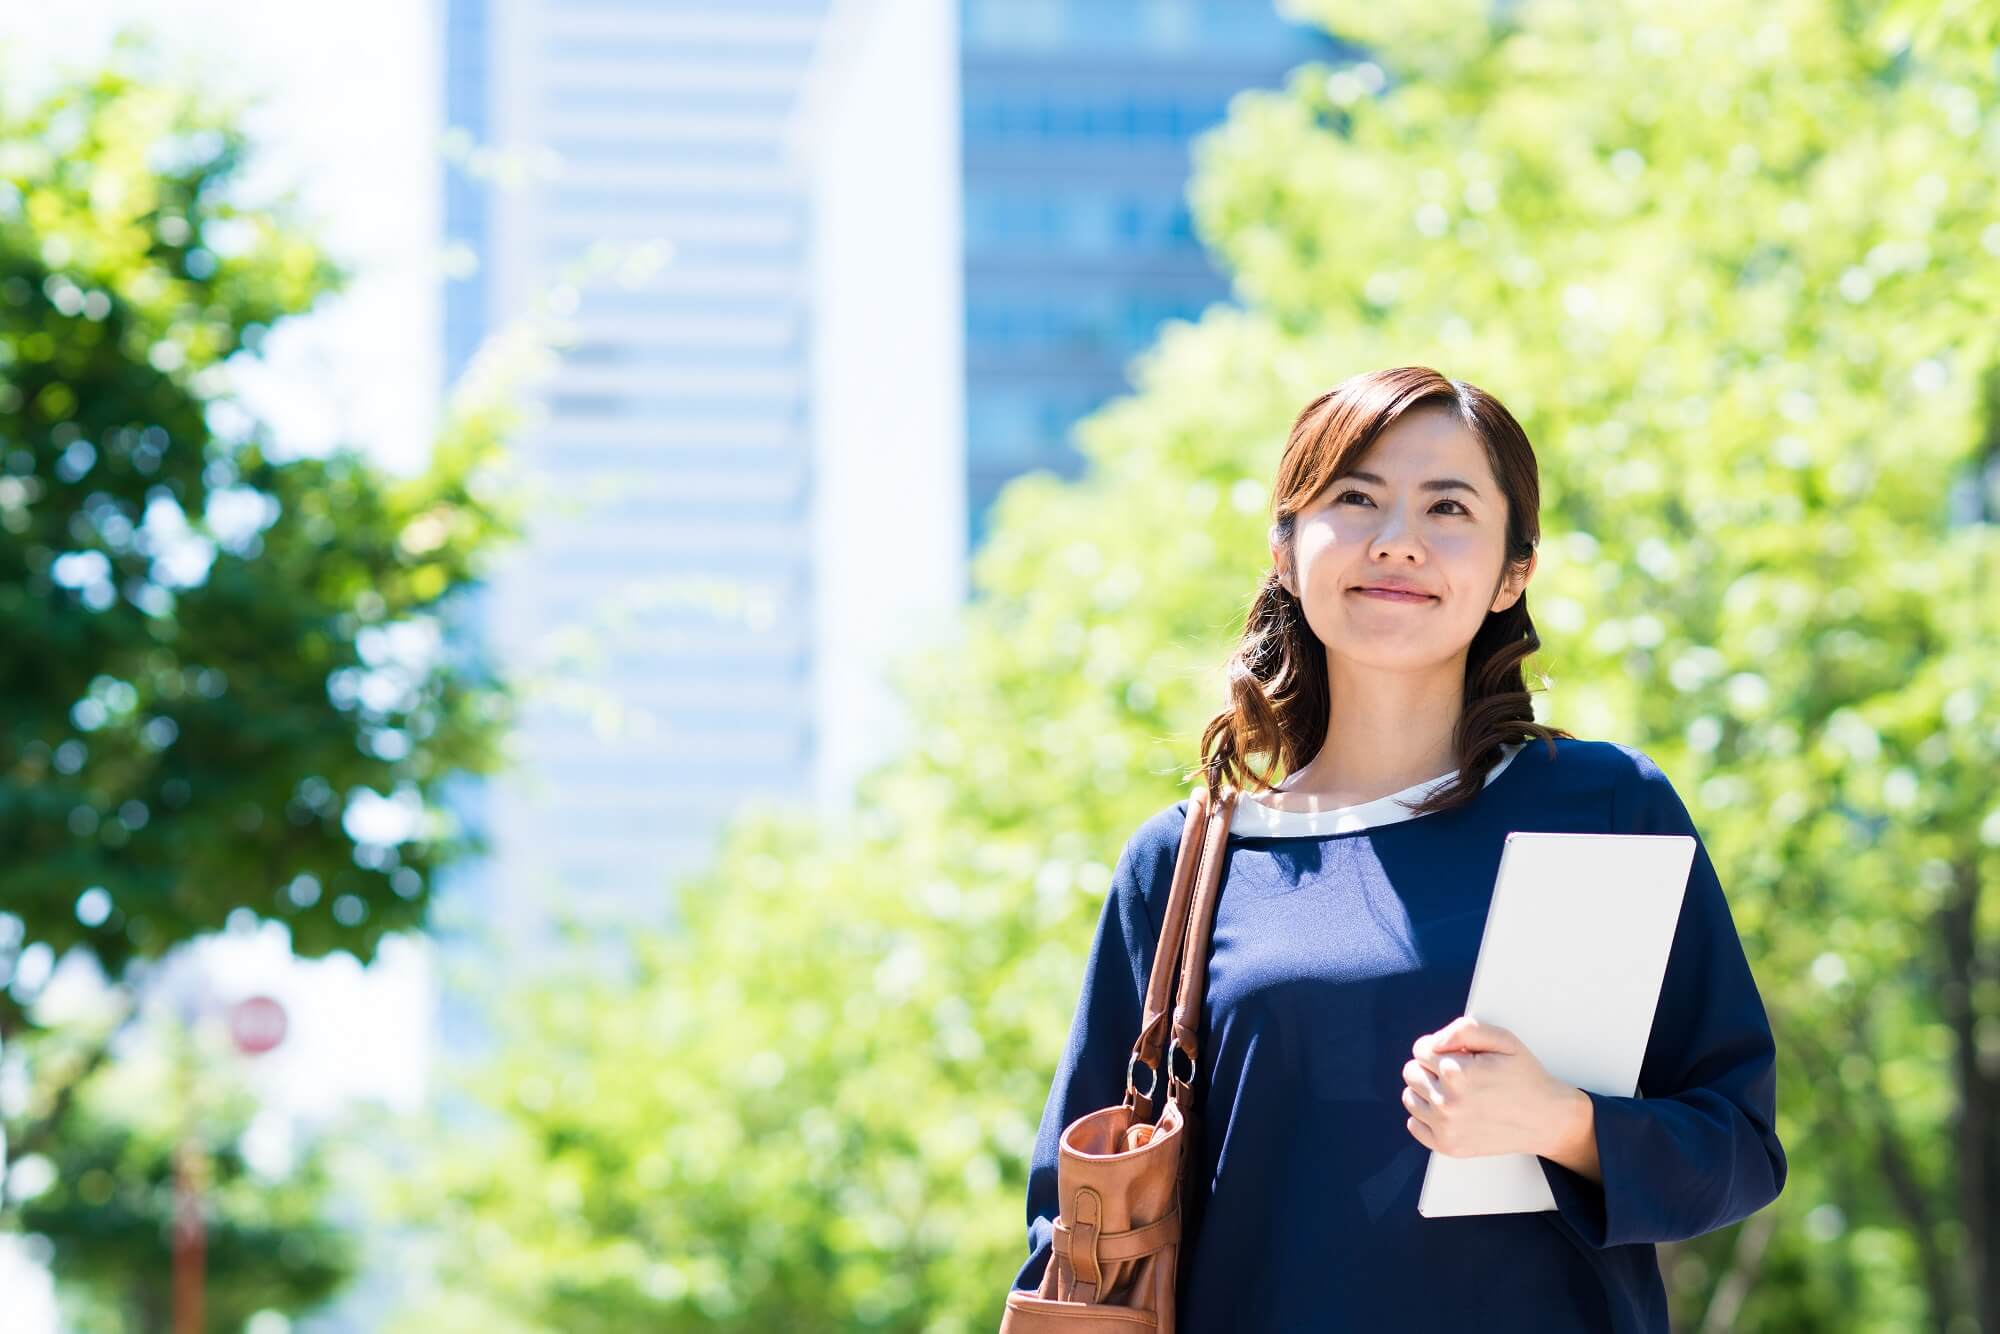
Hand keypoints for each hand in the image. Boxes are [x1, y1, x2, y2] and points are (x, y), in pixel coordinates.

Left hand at [1401, 1016, 1582, 1159]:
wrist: (1546, 1119)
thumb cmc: (1524, 1076)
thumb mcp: (1503, 1039)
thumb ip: (1464, 1029)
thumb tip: (1434, 1041)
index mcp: (1457, 1072)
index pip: (1421, 1049)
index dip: (1441, 1048)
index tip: (1460, 1055)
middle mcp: (1447, 1102)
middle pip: (1411, 1072)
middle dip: (1430, 1067)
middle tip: (1458, 1073)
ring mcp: (1446, 1127)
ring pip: (1410, 1097)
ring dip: (1426, 1090)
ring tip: (1455, 1091)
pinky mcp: (1448, 1146)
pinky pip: (1414, 1125)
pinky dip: (1426, 1116)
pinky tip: (1449, 1110)